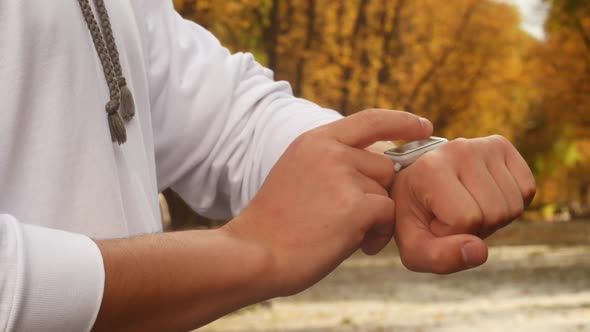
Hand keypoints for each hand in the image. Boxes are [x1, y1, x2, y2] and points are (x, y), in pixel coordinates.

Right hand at [224, 110, 431, 295]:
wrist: (253, 253)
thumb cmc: (276, 223)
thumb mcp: (296, 174)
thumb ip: (331, 162)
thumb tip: (380, 163)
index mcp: (314, 141)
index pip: (370, 120)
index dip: (401, 122)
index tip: (424, 126)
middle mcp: (330, 152)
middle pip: (384, 164)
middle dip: (376, 191)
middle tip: (351, 218)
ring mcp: (343, 177)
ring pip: (386, 193)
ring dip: (375, 215)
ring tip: (344, 232)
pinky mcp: (355, 206)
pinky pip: (388, 215)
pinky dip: (377, 232)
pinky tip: (352, 243)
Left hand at [392, 135, 535, 273]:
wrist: (415, 186)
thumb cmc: (413, 219)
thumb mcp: (414, 248)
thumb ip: (439, 258)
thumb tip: (479, 251)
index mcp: (430, 169)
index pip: (466, 219)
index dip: (452, 233)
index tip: (432, 220)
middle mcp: (459, 149)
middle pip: (495, 212)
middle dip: (475, 227)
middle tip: (450, 215)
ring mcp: (483, 144)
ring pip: (514, 205)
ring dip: (493, 218)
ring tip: (464, 205)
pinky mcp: (502, 145)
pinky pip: (527, 189)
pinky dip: (511, 203)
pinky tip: (484, 197)